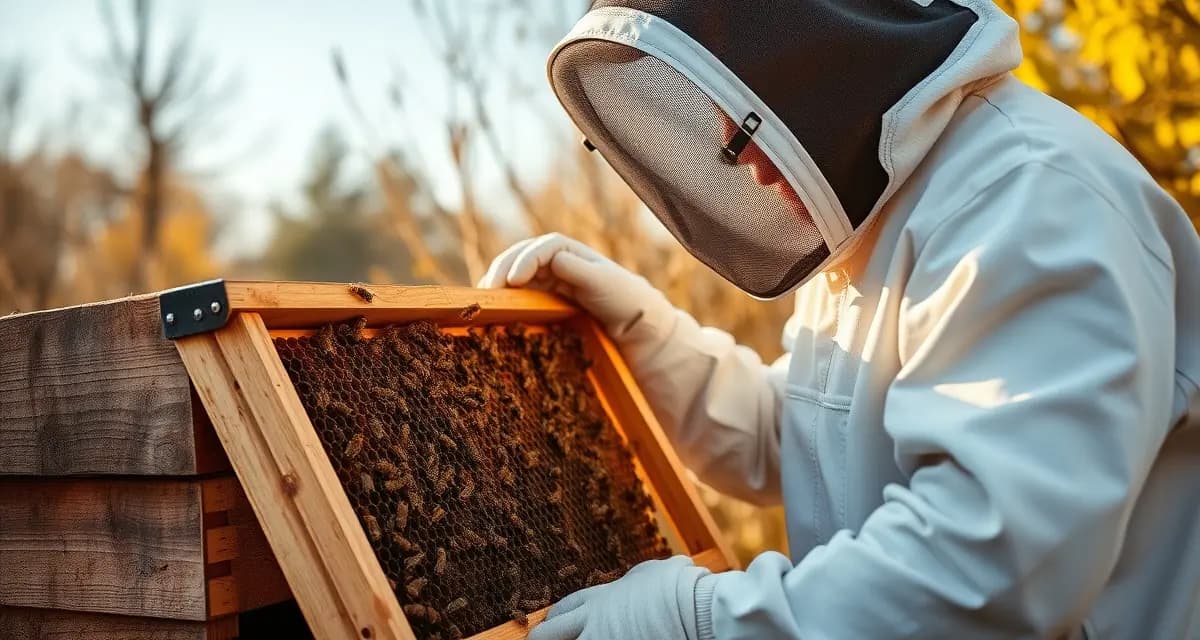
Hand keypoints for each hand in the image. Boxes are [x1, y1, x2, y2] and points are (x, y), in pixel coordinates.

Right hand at [477, 233, 671, 337]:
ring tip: (485, 299)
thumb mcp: (605, 283)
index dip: (525, 260)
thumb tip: (552, 259)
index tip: (514, 280)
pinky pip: (520, 294)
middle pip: (521, 257)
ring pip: (516, 275)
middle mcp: (556, 262)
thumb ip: (579, 269)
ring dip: (498, 284)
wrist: (638, 326)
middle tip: (488, 290)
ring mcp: (549, 281)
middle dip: (502, 270)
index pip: (542, 248)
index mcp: (571, 252)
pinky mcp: (546, 301)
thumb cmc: (627, 300)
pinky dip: (506, 299)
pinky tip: (497, 310)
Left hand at [528, 556, 709, 639]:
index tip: (551, 625)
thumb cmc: (677, 586)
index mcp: (599, 599)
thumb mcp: (648, 574)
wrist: (693, 608)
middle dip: (543, 639)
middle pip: (549, 636)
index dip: (555, 620)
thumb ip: (631, 583)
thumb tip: (635, 583)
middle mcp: (592, 625)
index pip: (564, 610)